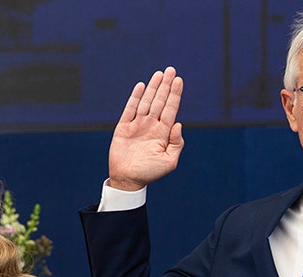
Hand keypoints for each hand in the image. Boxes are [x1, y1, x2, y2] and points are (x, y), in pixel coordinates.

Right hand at [107, 66, 184, 191]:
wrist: (128, 180)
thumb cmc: (150, 173)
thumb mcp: (169, 161)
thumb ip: (177, 143)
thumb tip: (178, 124)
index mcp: (163, 133)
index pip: (170, 109)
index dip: (174, 94)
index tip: (179, 80)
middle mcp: (151, 126)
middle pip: (159, 101)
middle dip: (165, 86)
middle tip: (171, 69)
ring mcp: (137, 125)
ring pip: (146, 102)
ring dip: (152, 87)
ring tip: (159, 73)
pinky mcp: (123, 128)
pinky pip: (129, 109)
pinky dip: (135, 98)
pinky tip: (141, 86)